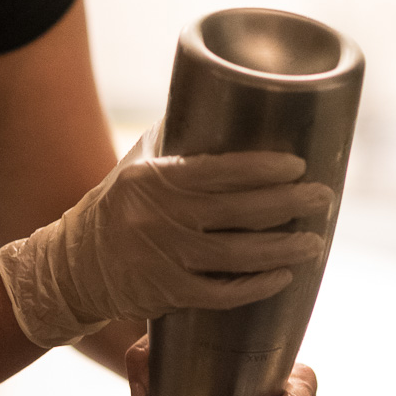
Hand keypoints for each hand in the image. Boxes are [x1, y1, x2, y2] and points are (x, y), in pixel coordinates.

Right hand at [0, 128, 333, 349]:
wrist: (74, 264)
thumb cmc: (116, 206)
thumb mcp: (137, 166)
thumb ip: (176, 140)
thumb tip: (226, 100)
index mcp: (153, 179)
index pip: (219, 170)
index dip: (264, 168)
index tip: (298, 165)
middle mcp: (157, 218)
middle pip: (238, 212)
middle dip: (289, 204)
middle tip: (322, 198)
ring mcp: (163, 260)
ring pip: (237, 256)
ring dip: (283, 249)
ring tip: (315, 241)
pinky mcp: (167, 294)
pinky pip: (222, 294)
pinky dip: (256, 286)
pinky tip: (283, 276)